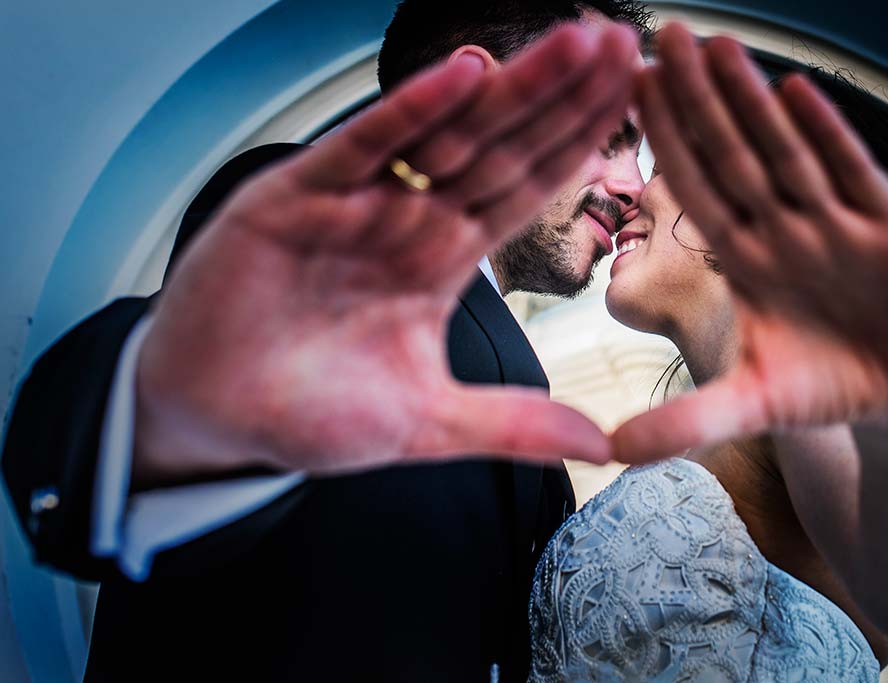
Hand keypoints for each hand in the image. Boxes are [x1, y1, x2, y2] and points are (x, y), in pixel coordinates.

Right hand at [134, 23, 639, 483]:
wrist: (216, 416)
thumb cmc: (313, 412)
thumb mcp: (427, 423)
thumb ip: (510, 424)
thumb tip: (601, 445)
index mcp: (441, 258)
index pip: (526, 190)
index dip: (580, 146)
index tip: (634, 104)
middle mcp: (407, 218)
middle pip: (499, 147)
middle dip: (560, 97)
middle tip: (620, 42)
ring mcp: (354, 202)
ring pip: (442, 133)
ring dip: (506, 89)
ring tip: (570, 43)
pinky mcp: (294, 198)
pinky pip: (359, 147)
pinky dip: (407, 112)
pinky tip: (461, 76)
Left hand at [613, 22, 887, 461]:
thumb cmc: (822, 392)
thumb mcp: (750, 407)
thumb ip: (686, 422)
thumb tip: (609, 452)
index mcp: (746, 259)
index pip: (695, 190)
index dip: (663, 142)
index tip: (626, 91)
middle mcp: (785, 231)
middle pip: (733, 154)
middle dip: (698, 98)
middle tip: (661, 34)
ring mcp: (838, 226)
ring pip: (787, 152)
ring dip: (752, 99)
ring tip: (716, 44)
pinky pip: (855, 177)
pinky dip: (828, 138)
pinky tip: (797, 92)